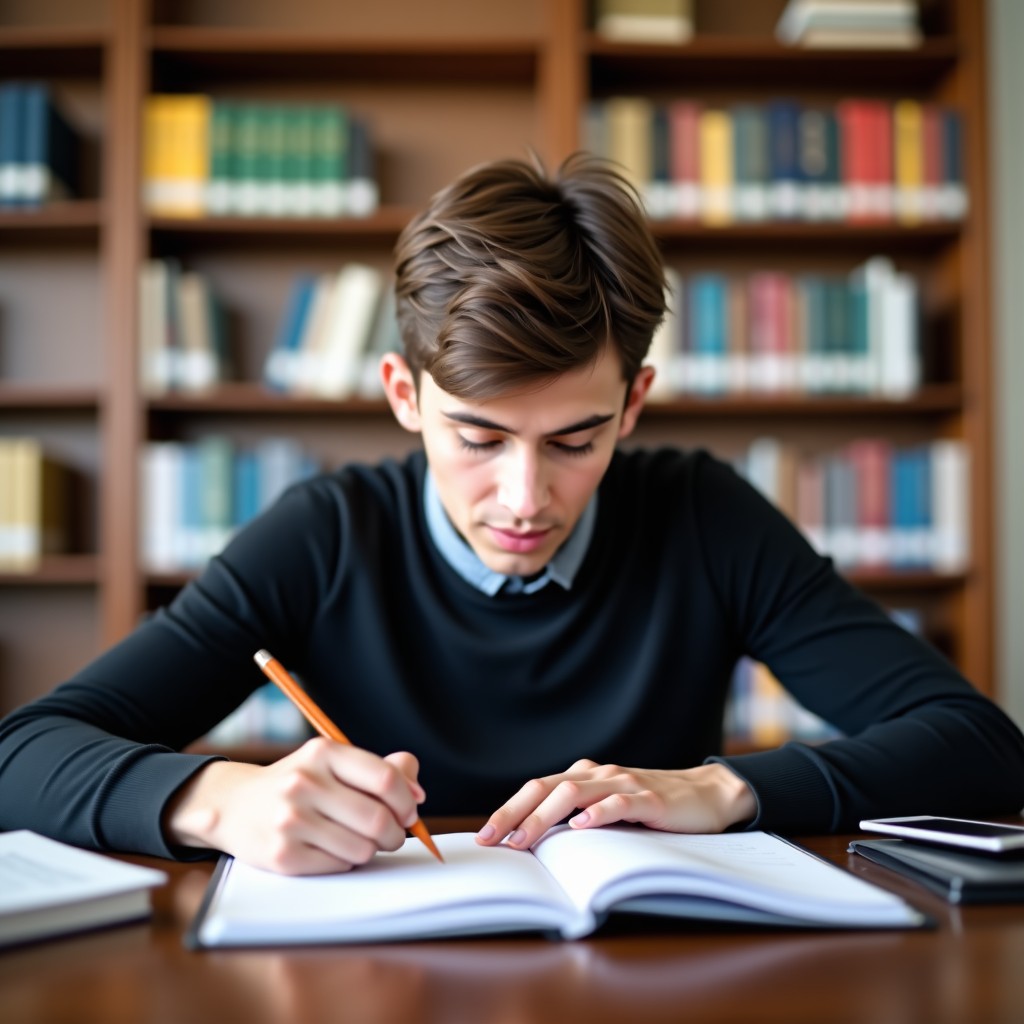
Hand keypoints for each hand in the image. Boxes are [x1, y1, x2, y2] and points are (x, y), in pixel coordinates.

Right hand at [164, 738, 423, 874]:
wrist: (235, 806)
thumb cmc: (299, 784)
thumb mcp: (333, 763)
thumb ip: (380, 769)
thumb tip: (416, 790)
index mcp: (323, 753)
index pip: (385, 779)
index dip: (407, 800)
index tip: (410, 811)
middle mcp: (304, 782)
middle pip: (378, 818)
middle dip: (395, 833)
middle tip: (391, 836)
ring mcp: (290, 820)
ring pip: (362, 848)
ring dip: (370, 850)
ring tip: (358, 841)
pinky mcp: (282, 855)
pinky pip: (339, 866)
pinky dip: (345, 862)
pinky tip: (332, 849)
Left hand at [475, 759, 755, 849]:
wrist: (707, 794)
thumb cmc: (653, 807)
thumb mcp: (610, 810)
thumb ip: (578, 817)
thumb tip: (534, 842)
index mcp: (585, 776)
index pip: (537, 789)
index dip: (508, 810)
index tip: (484, 837)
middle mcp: (599, 774)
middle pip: (547, 788)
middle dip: (514, 813)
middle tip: (490, 839)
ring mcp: (624, 783)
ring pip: (575, 792)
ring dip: (545, 816)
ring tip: (524, 839)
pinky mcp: (651, 799)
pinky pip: (620, 802)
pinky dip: (599, 811)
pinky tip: (583, 825)